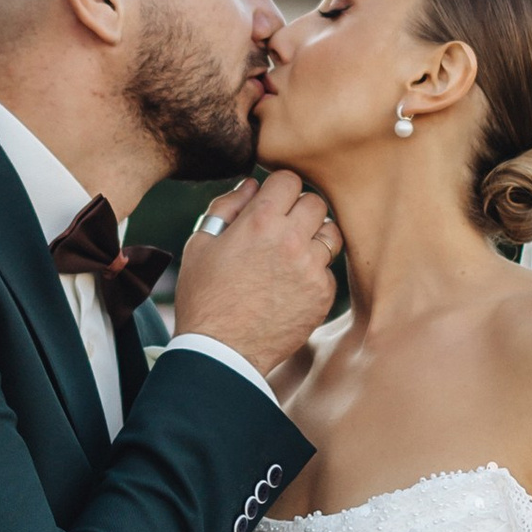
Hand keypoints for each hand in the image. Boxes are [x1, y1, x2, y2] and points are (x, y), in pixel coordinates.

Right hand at [170, 171, 338, 377]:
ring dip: (313, 238)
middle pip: (316, 202)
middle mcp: (292, 240)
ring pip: (330, 233)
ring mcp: (311, 269)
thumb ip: (227, 206)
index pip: (290, 179)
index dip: (279, 189)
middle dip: (299, 210)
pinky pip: (328, 269)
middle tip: (281, 228)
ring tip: (291, 255)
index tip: (271, 202)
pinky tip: (290, 285)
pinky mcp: (323, 295)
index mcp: (260, 221)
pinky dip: (314, 272)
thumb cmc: (204, 296)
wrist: (221, 352)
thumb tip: (252, 185)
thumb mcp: (201, 244)